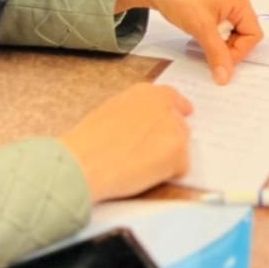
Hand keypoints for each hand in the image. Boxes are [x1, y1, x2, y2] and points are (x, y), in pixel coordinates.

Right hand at [60, 83, 192, 201]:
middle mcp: (163, 104)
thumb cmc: (88, 143)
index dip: (177, 108)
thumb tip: (145, 122)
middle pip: (180, 125)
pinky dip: (168, 174)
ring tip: (138, 165)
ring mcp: (173, 126)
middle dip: (168, 141)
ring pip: (181, 146)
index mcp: (145, 92)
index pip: (172, 97)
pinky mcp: (178, 149)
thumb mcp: (112, 111)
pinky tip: (144, 174)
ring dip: (167, 158)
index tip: (185, 113)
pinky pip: (181, 167)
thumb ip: (136, 112)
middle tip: (145, 156)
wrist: (84, 162)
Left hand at [117, 0, 263, 84]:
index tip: (220, 60)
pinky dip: (214, 31)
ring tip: (203, 40)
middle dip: (229, 45)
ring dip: (220, 39)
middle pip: (244, 30)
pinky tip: (200, 32)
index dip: (239, 51)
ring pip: (232, 27)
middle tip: (210, 51)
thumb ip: (217, 54)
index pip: (253, 33)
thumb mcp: (201, 28)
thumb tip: (225, 79)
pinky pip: (222, 21)